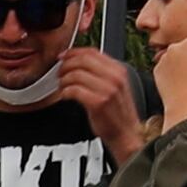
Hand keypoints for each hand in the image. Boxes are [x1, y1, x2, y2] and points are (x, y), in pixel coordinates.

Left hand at [54, 46, 151, 163]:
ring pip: (76, 74)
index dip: (74, 52)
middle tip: (59, 72)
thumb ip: (102, 73)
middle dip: (66, 64)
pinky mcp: (97, 103)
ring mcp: (107, 89)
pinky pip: (74, 90)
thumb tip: (79, 63)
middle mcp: (114, 77)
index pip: (92, 52)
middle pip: (83, 60)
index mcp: (119, 70)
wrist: (127, 134)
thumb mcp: (116, 86)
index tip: (63, 56)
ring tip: (62, 86)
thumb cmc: (119, 114)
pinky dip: (65, 91)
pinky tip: (65, 95)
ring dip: (64, 79)